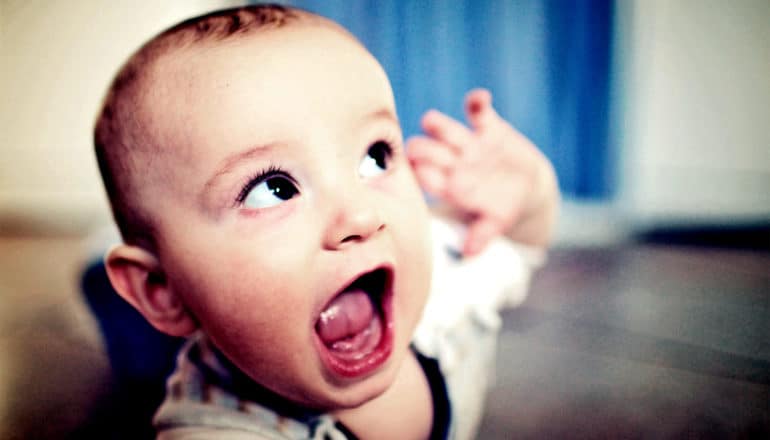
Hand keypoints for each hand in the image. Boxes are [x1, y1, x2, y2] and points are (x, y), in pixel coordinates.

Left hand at [407, 89, 558, 254]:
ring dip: (438, 125)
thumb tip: (469, 254)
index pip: (427, 179)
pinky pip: (479, 111)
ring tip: (431, 122)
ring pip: (445, 129)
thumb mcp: (495, 224)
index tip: (423, 175)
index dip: (423, 176)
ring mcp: (467, 143)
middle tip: (422, 151)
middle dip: (424, 150)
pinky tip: (479, 99)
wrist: (526, 188)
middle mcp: (451, 163)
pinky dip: (477, 103)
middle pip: (427, 151)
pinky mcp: (487, 127)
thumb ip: (481, 236)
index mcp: (447, 186)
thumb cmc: (502, 208)